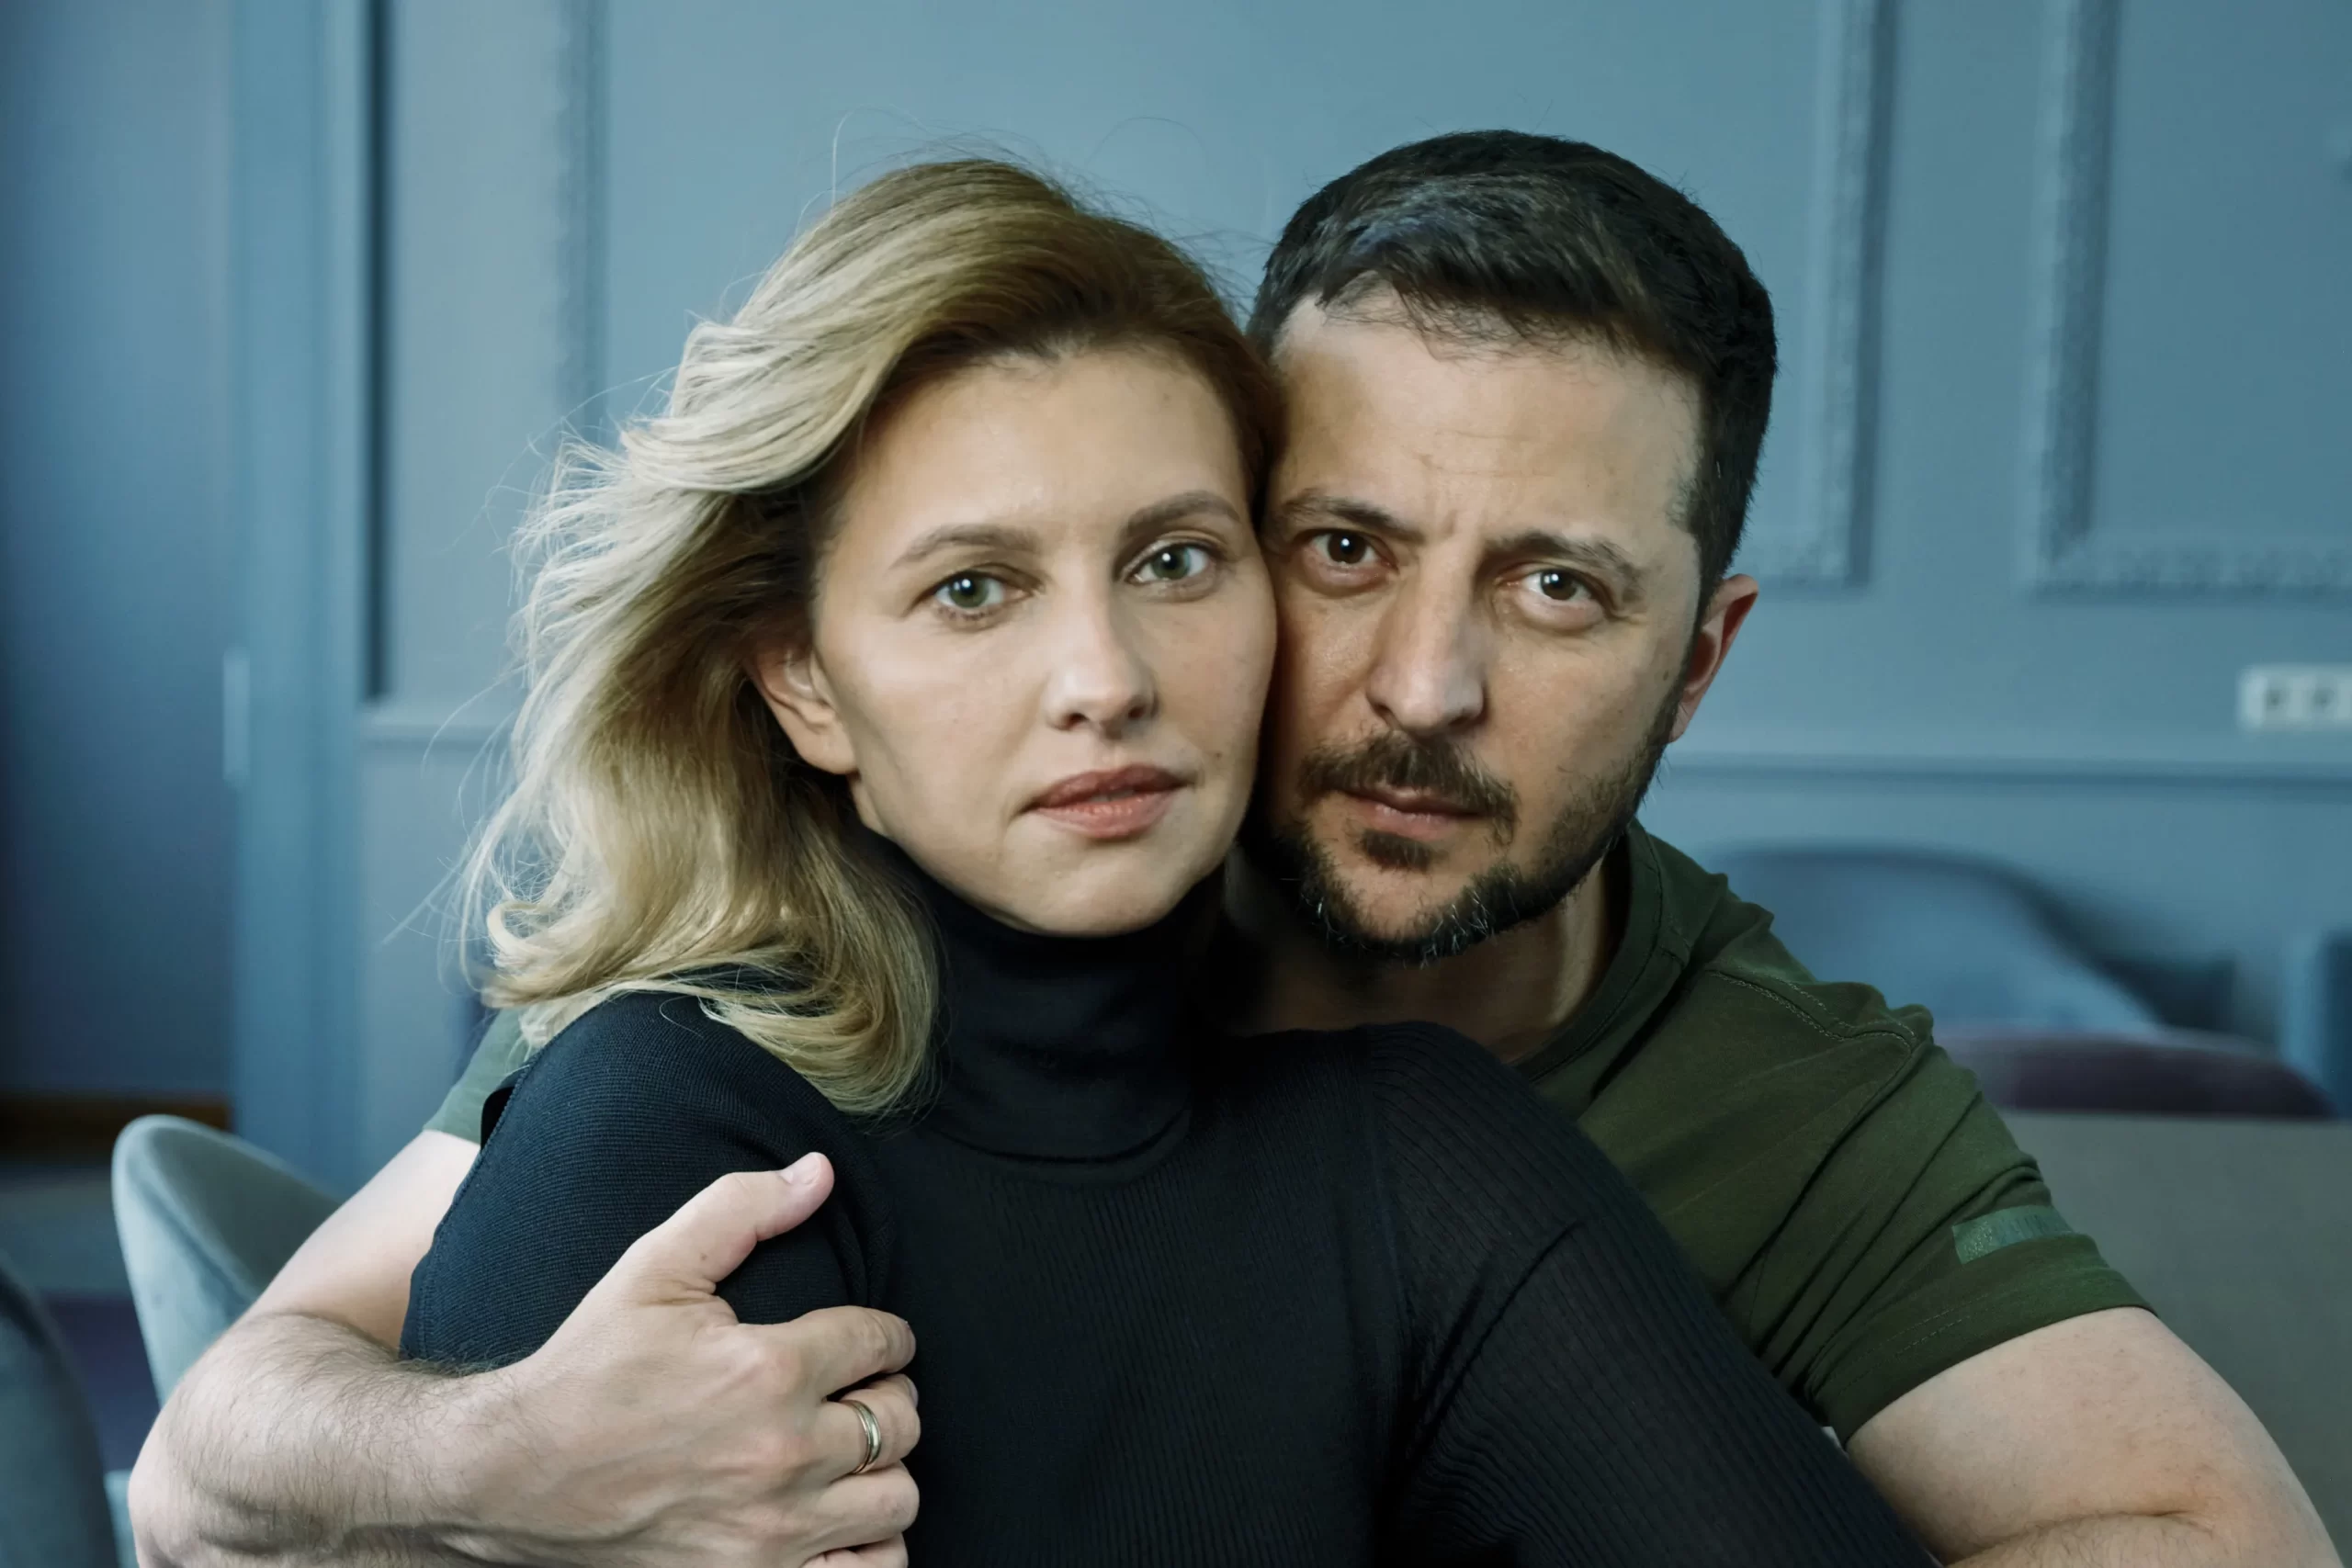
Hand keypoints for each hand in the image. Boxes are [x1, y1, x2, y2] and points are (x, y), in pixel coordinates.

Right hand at [453, 1154, 920, 1567]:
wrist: (512, 1475)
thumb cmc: (587, 1369)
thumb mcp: (653, 1268)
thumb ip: (742, 1209)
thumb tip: (820, 1172)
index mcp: (767, 1368)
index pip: (882, 1342)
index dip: (885, 1335)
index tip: (869, 1342)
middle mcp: (784, 1453)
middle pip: (900, 1419)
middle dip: (889, 1395)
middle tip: (857, 1392)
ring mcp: (774, 1529)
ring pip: (896, 1498)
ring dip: (884, 1469)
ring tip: (848, 1453)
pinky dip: (868, 1545)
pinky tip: (840, 1518)